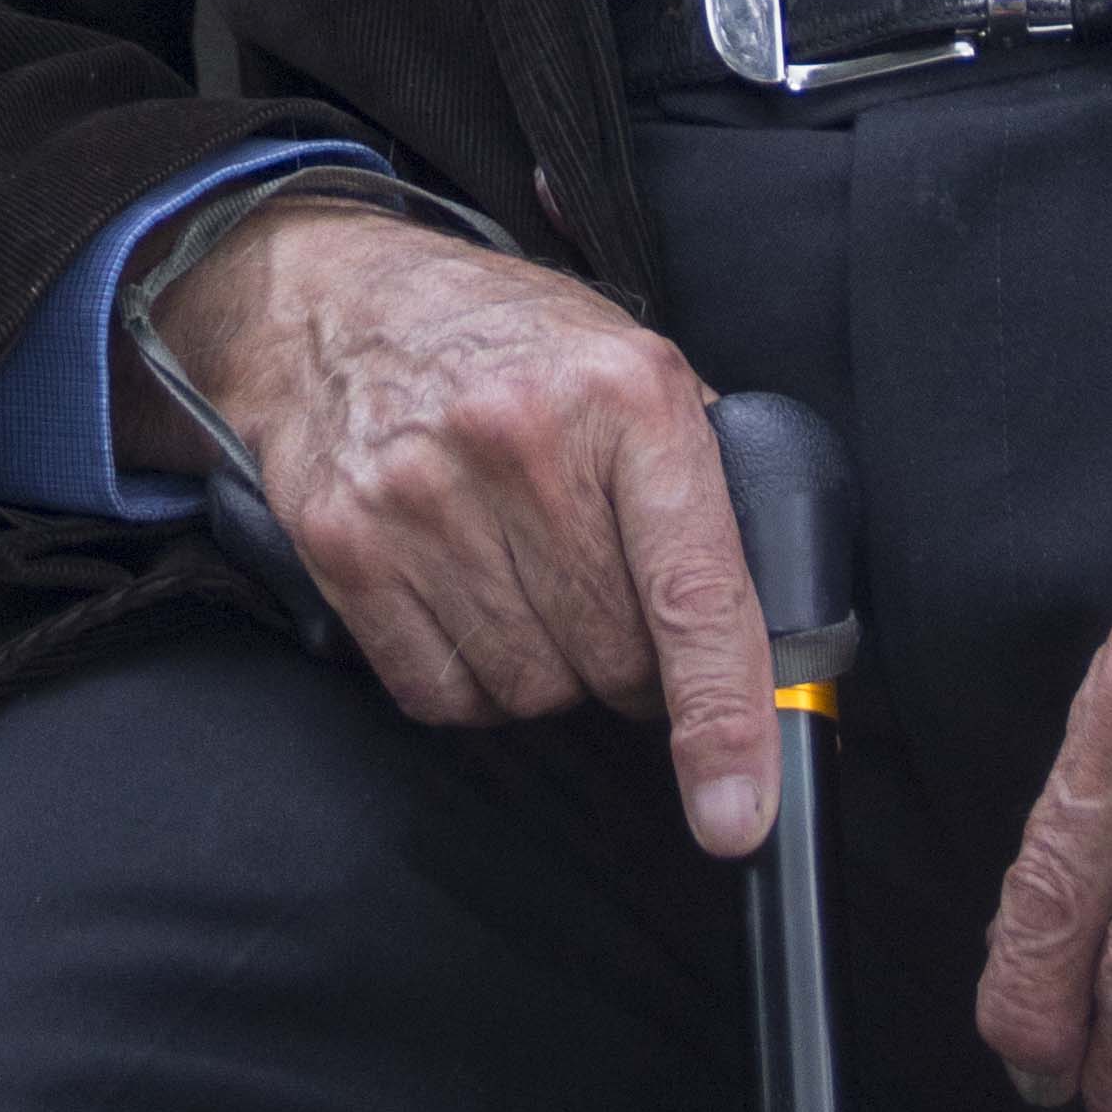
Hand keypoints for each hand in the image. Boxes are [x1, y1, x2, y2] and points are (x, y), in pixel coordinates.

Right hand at [128, 202, 779, 852]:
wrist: (336, 298)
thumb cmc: (506, 340)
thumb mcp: (630, 361)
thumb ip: (704, 479)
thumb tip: (775, 634)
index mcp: (624, 393)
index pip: (692, 591)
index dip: (725, 717)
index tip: (739, 814)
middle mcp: (522, 441)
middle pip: (617, 660)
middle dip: (633, 664)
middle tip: (605, 593)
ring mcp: (422, 495)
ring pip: (533, 691)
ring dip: (548, 667)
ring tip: (524, 575)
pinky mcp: (345, 543)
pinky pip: (442, 694)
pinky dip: (469, 678)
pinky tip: (463, 596)